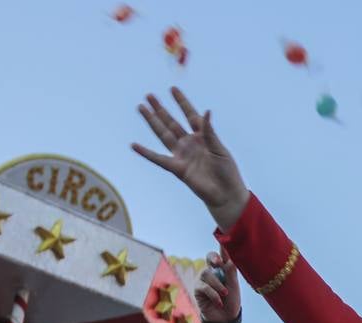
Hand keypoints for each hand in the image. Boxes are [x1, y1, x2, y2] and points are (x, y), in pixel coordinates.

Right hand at [133, 87, 249, 230]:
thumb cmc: (227, 171)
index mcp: (203, 136)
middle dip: (161, 109)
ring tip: (141, 108)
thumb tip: (206, 111)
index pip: (190, 115)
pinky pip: (158, 159)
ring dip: (152, 121)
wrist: (226, 194)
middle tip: (149, 95)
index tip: (172, 89)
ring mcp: (182, 155)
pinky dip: (146, 153)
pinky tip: (134, 145)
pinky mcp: (177, 168)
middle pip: (172, 122)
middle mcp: (189, 143)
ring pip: (163, 134)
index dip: (182, 102)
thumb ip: (209, 132)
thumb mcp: (219, 149)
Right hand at [195, 251, 241, 322]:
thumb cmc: (232, 301)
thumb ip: (230, 272)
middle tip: (218, 262)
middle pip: (210, 257)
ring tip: (225, 294)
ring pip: (208, 274)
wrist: (226, 319)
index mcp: (224, 268)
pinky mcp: (198, 289)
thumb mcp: (234, 286)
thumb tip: (227, 259)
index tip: (223, 234)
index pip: (223, 253)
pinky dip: (214, 295)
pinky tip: (220, 302)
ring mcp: (204, 279)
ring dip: (218, 285)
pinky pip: (204, 287)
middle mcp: (213, 270)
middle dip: (213, 257)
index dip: (223, 244)